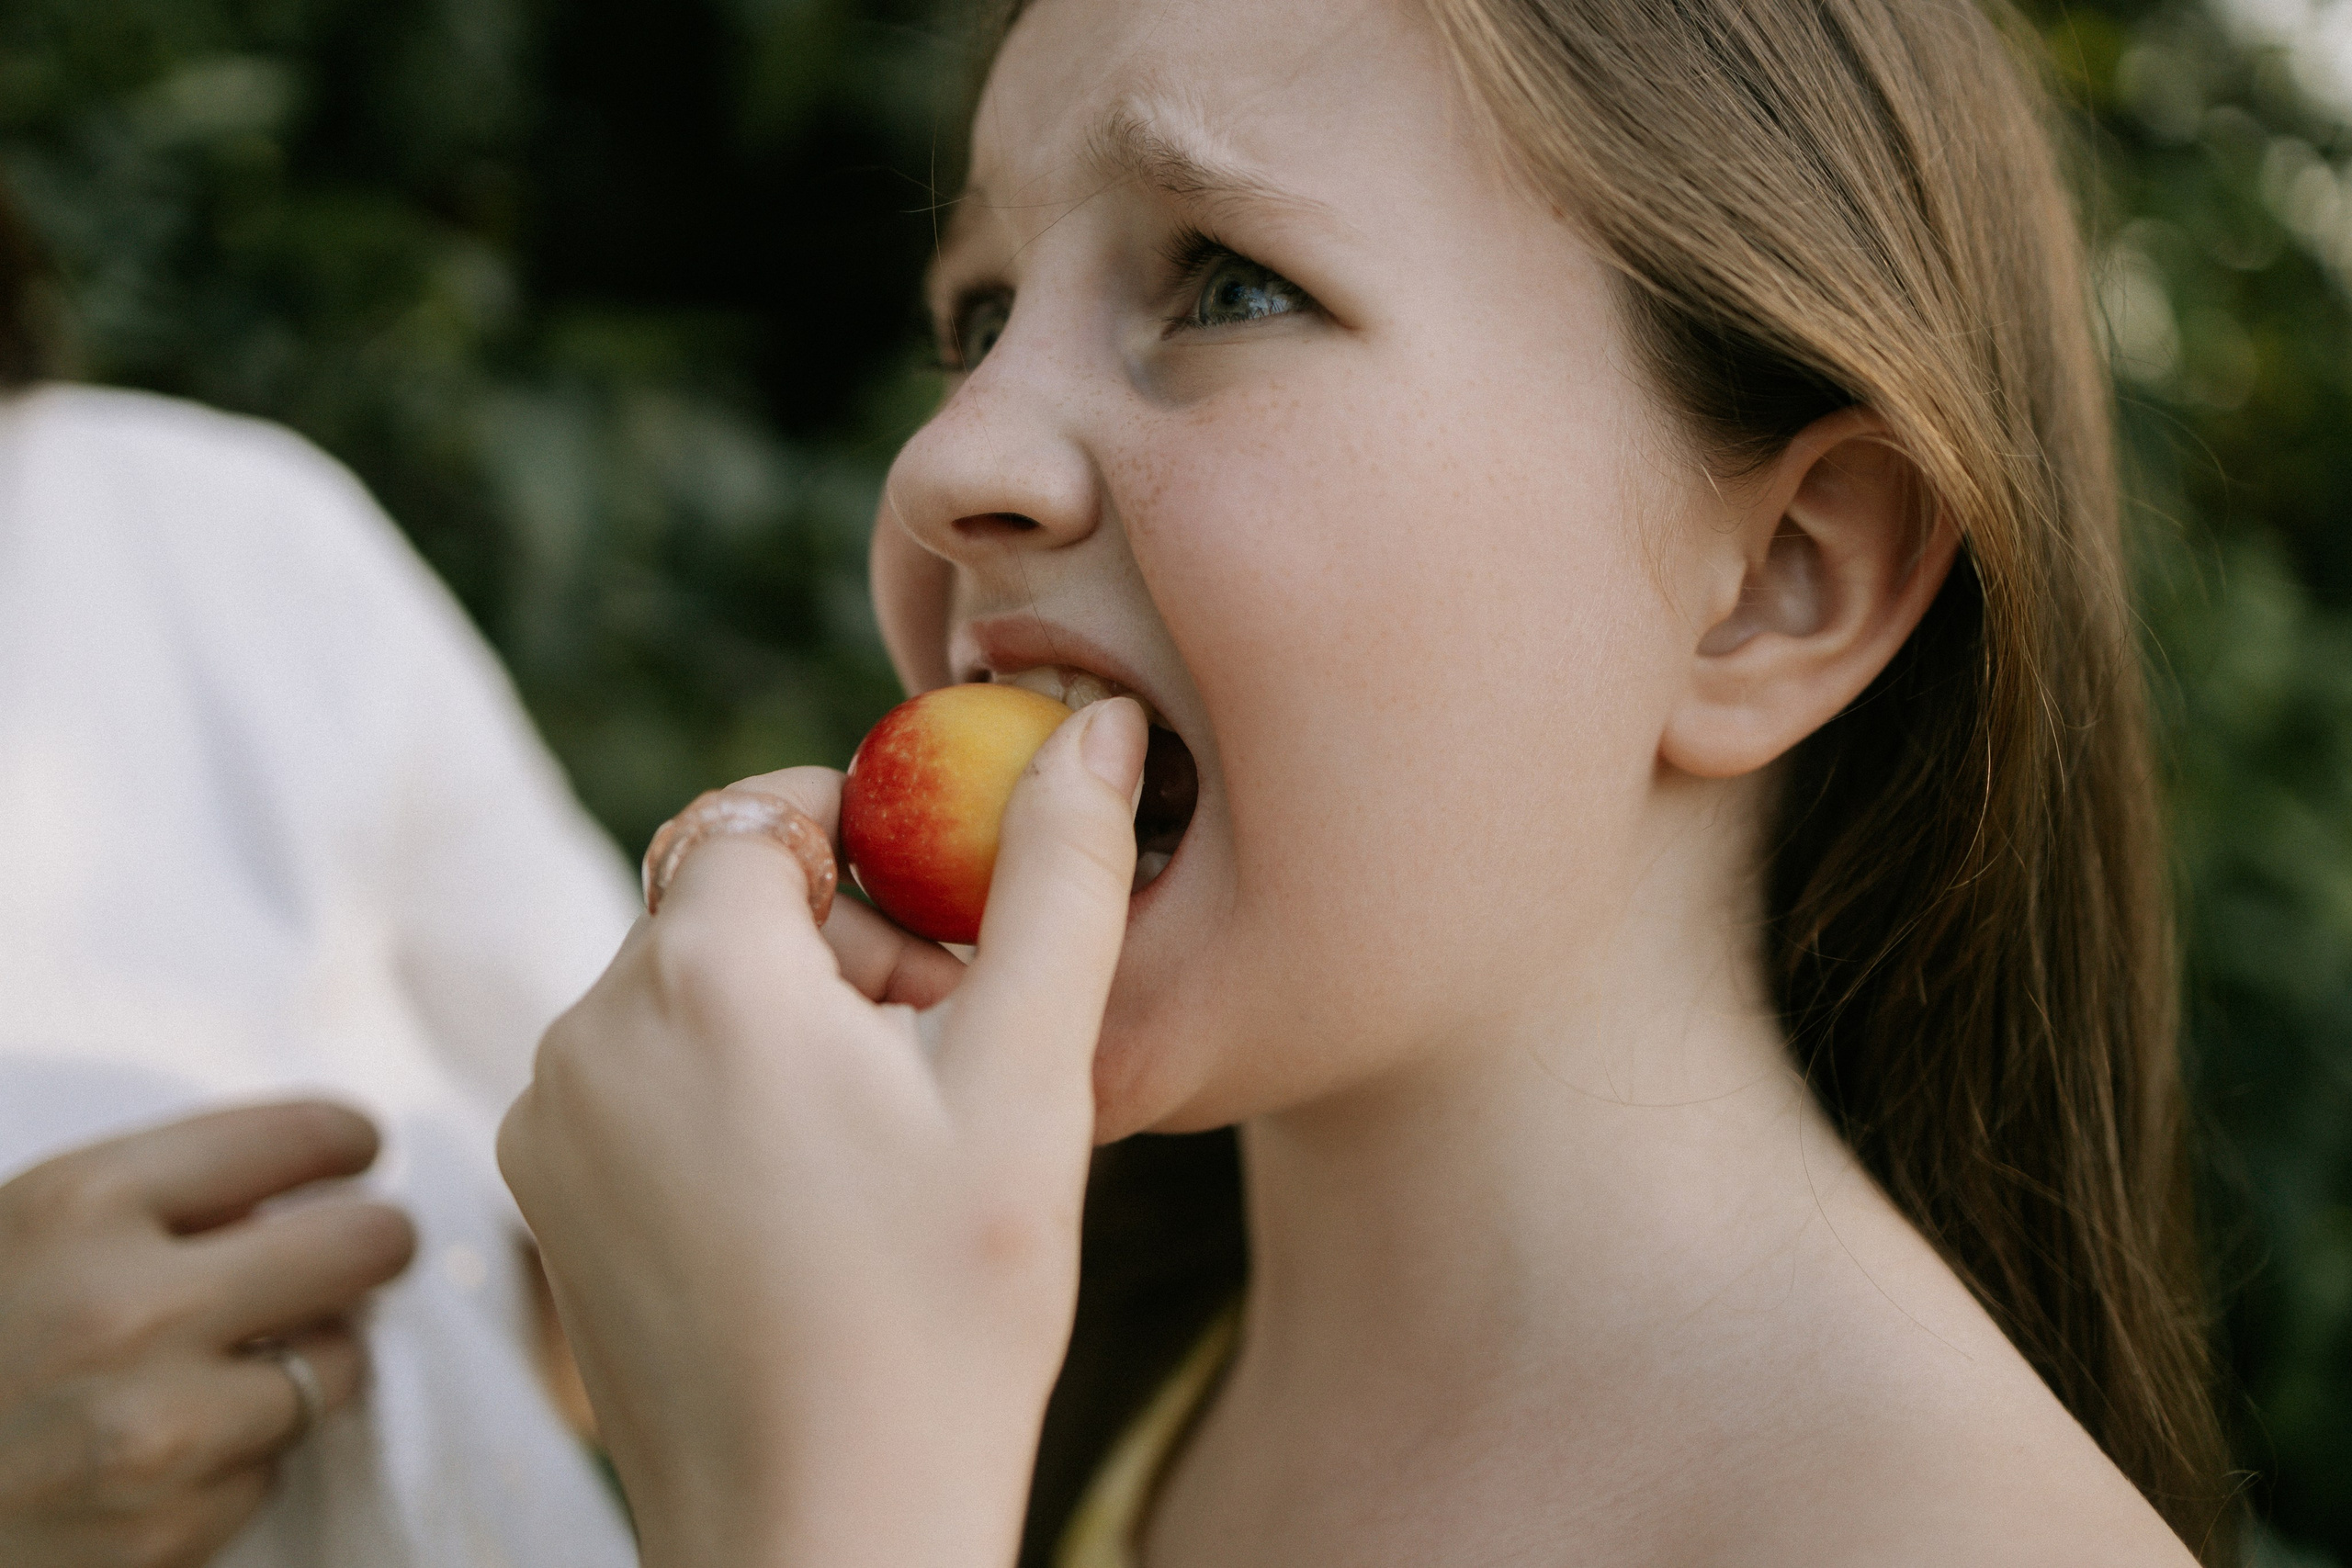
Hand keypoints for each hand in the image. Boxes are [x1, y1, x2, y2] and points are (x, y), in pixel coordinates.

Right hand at [0, 1103, 416, 1567]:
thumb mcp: (27, 1230)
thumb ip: (159, 1199)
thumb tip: (317, 1184)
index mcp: (79, 1205)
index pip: (298, 1137)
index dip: (342, 1142)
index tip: (353, 1153)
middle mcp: (126, 1312)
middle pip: (365, 1245)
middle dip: (374, 1243)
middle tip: (365, 1248)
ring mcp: (155, 1431)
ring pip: (338, 1364)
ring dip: (308, 1360)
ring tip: (227, 1364)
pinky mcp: (169, 1531)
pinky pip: (273, 1466)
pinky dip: (242, 1457)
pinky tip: (169, 1453)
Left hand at [500, 697, 1148, 1567]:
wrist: (828, 1528)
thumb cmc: (947, 1308)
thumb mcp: (1032, 1076)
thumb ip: (1063, 877)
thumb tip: (1096, 725)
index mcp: (698, 977)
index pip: (766, 811)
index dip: (870, 849)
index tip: (948, 932)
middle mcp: (585, 1032)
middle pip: (720, 901)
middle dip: (836, 940)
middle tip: (940, 1049)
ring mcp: (544, 1124)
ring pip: (678, 989)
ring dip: (780, 1017)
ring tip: (883, 1135)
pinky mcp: (539, 1199)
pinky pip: (634, 1078)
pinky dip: (718, 1091)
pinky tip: (809, 1193)